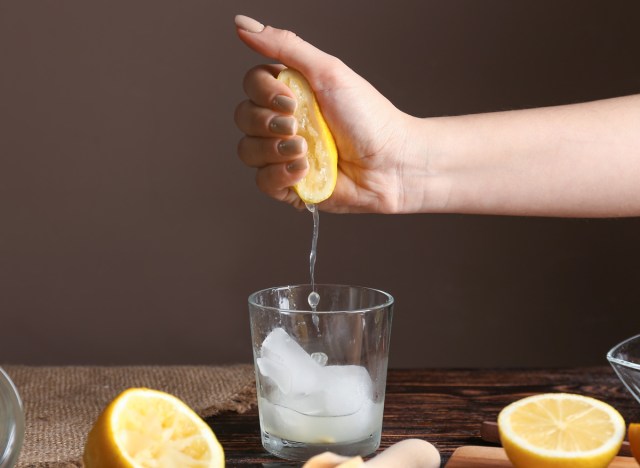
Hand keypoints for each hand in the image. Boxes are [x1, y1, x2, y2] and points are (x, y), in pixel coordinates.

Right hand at [234, 15, 414, 212]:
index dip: (263, 93)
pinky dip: (281, 175)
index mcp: (290, 93)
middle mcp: (283, 123)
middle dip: (268, 123)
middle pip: (243, 118)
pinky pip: (262, 181)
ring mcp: (284, 155)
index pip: (251, 86)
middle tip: (298, 126)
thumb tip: (241, 23)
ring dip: (275, 150)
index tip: (293, 100)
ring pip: (247, 151)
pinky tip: (306, 170)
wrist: (390, 163)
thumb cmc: (368, 117)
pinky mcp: (289, 185)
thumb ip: (285, 46)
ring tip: (306, 151)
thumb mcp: (327, 72)